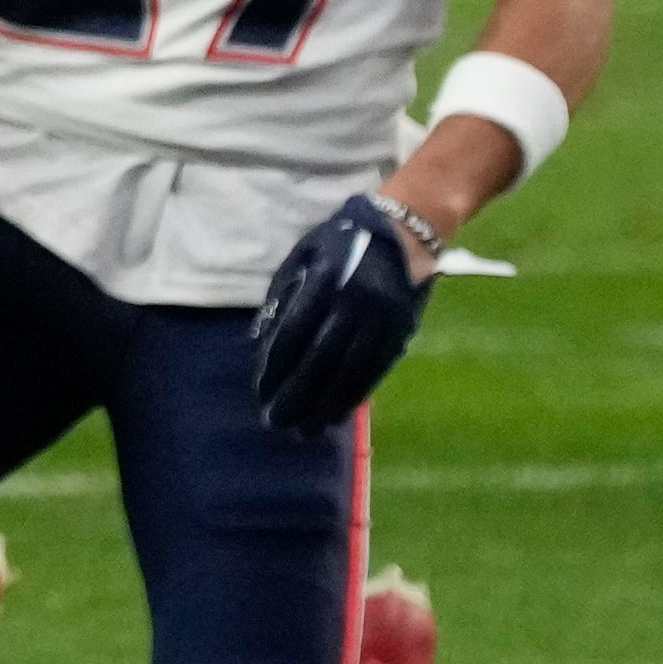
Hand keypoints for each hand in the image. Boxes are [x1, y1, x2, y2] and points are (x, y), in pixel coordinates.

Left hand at [247, 192, 432, 433]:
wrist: (404, 233)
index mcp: (326, 282)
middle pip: (321, 359)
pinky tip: (337, 415)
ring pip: (350, 372)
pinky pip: (374, 372)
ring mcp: (381, 322)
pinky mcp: (400, 333)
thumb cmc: (342, 240)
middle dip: (297, 394)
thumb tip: (258, 340)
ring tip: (305, 431)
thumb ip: (281, 294)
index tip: (260, 390)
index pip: (295, 332)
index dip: (276, 365)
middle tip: (275, 422)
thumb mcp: (304, 254)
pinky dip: (354, 396)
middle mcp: (355, 305)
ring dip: (325, 405)